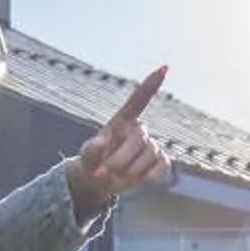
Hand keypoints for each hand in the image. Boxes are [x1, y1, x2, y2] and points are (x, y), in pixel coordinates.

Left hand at [66, 65, 174, 216]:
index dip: (151, 85)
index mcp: (121, 122)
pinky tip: (141, 181)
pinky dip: (151, 177)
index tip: (164, 68)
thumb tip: (101, 143)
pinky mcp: (160, 163)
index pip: (139, 100)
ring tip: (116, 177)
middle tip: (103, 173)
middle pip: (140, 139)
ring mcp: (151, 146)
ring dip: (132, 171)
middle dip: (121, 159)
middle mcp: (138, 131)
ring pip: (150, 155)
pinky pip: (162, 167)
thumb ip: (91, 150)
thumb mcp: (85, 157)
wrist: (99, 182)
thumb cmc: (92, 163)